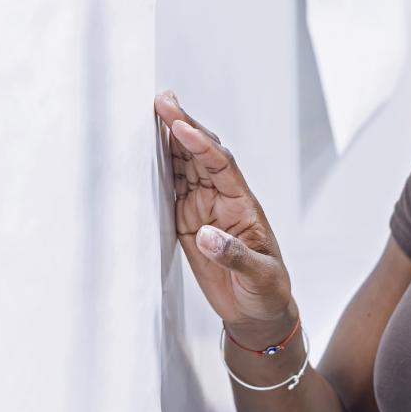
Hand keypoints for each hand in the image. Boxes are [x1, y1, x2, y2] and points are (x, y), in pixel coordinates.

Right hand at [154, 90, 295, 346]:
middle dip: (181, 126)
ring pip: (184, 166)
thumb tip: (208, 235)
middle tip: (161, 100)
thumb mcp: (260, 275)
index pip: (220, 164)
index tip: (179, 125)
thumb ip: (236, 256)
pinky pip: (170, 190)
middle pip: (200, 154)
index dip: (200, 144)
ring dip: (167, 142)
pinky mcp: (187, 223)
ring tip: (150, 115)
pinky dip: (157, 171)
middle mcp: (223, 199)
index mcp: (243, 204)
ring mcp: (204, 209)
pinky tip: (144, 154)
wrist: (256, 311)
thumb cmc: (267, 291)